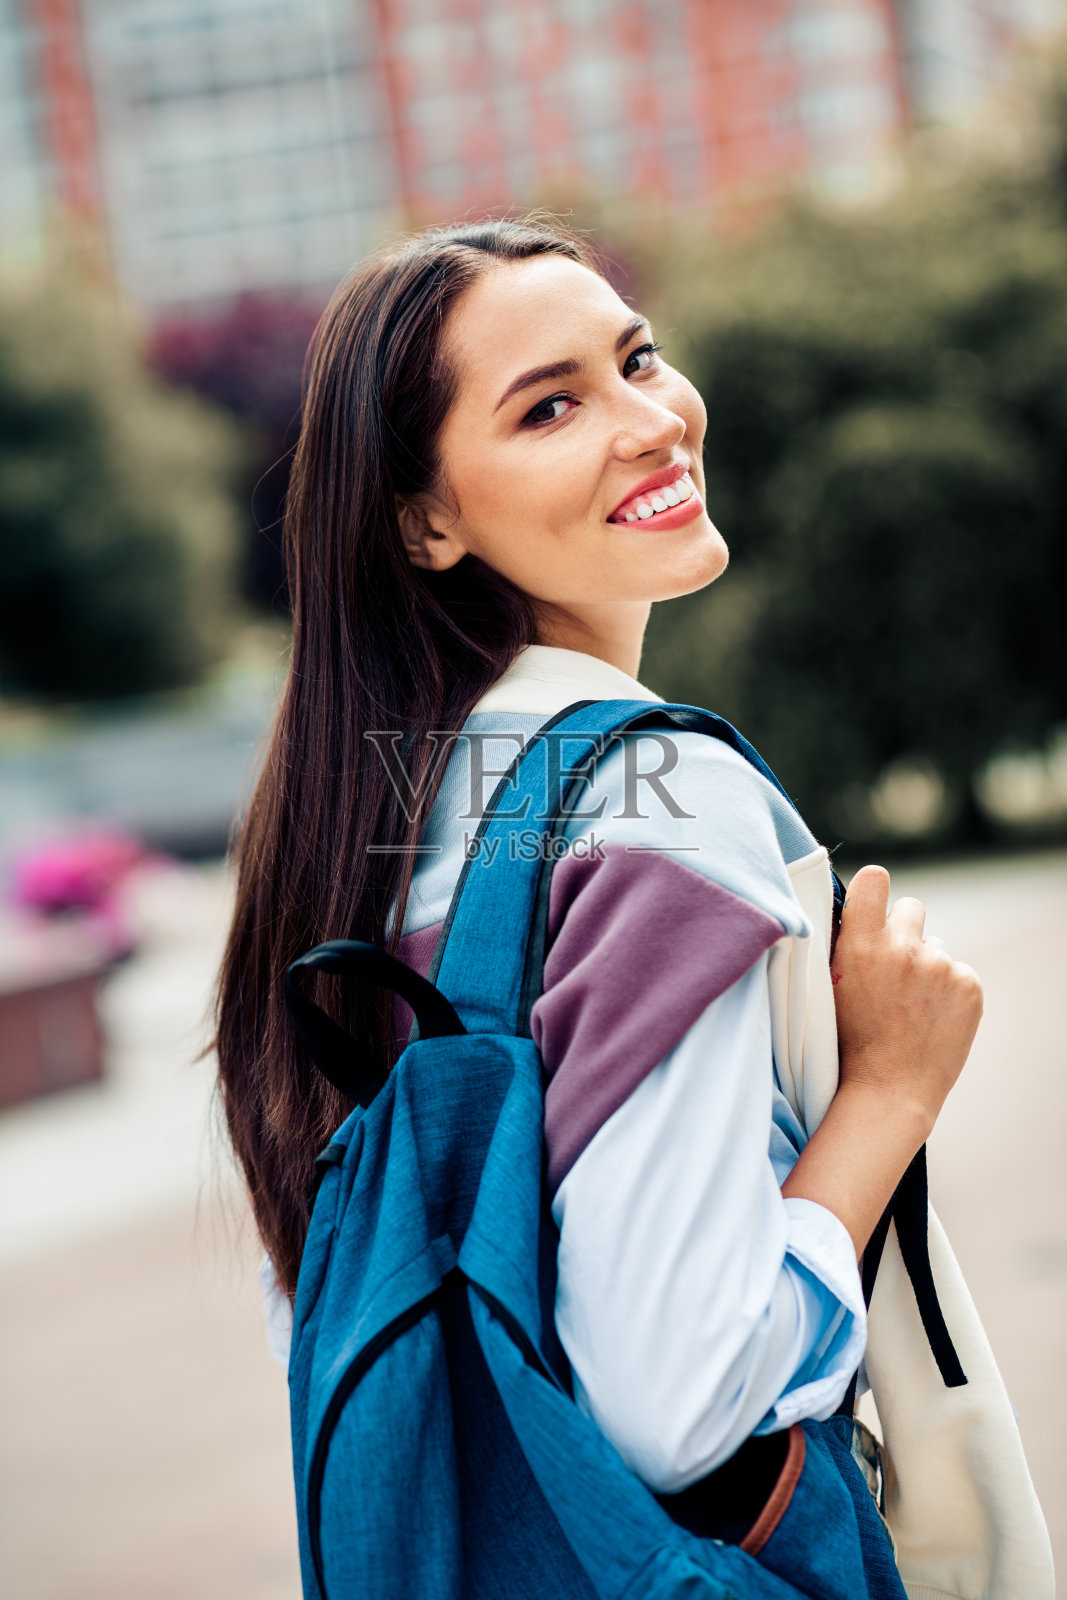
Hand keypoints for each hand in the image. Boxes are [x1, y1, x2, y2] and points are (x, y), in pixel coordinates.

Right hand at [831, 865, 983, 1134]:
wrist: (890, 1090)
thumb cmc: (850, 1044)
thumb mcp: (828, 988)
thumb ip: (843, 945)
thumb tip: (851, 910)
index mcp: (862, 945)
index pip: (875, 879)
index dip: (872, 891)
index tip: (871, 907)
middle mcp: (904, 948)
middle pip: (910, 907)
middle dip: (901, 930)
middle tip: (892, 966)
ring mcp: (941, 966)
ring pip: (934, 946)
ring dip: (924, 965)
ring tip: (910, 1005)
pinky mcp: (969, 984)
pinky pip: (957, 970)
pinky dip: (947, 989)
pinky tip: (931, 1017)